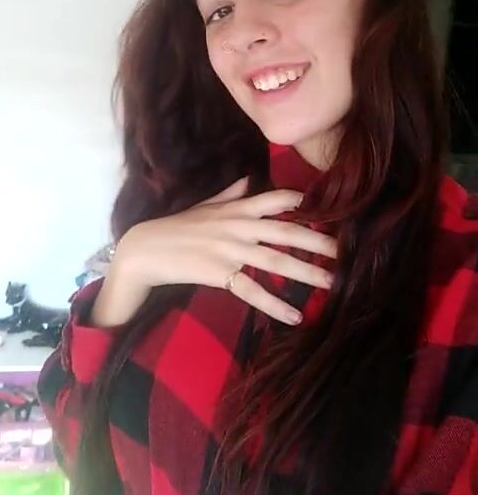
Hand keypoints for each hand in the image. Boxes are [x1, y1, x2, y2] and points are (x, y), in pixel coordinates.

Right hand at [95, 178, 336, 326]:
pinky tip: (295, 316)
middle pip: (287, 232)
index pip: (277, 199)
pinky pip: (253, 291)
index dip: (304, 204)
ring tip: (332, 284)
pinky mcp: (221, 274)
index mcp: (237, 208)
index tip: (330, 211)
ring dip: (307, 274)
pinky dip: (275, 305)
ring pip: (276, 261)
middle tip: (346, 252)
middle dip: (319, 242)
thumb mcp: (205, 206)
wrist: (147, 248)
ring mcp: (231, 250)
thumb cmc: (178, 226)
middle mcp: (239, 226)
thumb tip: (248, 178)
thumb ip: (231, 194)